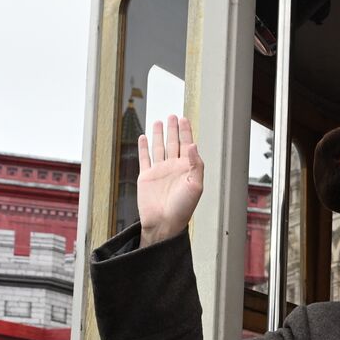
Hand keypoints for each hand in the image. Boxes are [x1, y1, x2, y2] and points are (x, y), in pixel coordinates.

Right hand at [137, 115, 204, 246]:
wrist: (164, 223)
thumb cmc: (183, 208)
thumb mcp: (196, 186)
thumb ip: (196, 164)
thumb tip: (193, 144)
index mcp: (187, 169)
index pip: (187, 145)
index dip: (186, 132)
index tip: (184, 119)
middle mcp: (173, 168)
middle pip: (173, 143)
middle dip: (173, 129)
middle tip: (172, 115)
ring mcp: (159, 171)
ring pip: (159, 147)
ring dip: (158, 134)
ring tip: (158, 121)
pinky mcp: (146, 177)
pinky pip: (144, 158)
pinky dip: (143, 147)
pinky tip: (143, 137)